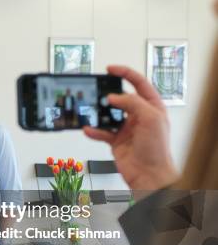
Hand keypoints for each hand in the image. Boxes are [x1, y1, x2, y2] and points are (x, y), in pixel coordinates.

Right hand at [83, 65, 178, 189]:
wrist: (149, 175)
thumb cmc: (156, 149)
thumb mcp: (150, 119)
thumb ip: (132, 103)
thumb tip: (114, 97)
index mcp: (151, 107)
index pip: (139, 83)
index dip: (125, 73)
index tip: (111, 69)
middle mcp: (139, 116)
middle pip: (121, 98)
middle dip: (108, 93)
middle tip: (96, 89)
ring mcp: (127, 128)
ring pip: (108, 114)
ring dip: (98, 112)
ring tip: (89, 108)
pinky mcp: (116, 140)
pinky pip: (101, 132)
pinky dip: (93, 131)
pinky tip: (88, 129)